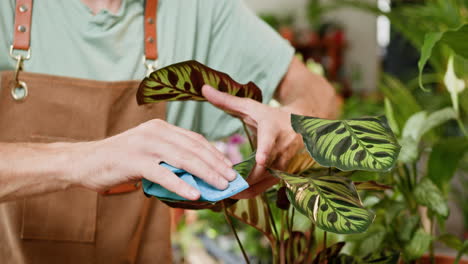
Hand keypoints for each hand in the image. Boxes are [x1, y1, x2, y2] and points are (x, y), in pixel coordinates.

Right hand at [70, 119, 236, 199]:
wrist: (85, 161)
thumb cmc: (119, 159)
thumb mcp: (148, 152)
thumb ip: (169, 157)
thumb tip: (195, 174)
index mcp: (161, 128)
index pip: (195, 139)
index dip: (214, 153)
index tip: (228, 166)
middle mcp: (155, 132)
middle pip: (194, 148)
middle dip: (216, 164)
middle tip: (231, 178)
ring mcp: (145, 145)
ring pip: (183, 159)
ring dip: (205, 174)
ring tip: (220, 186)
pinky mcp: (134, 160)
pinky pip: (163, 174)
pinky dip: (180, 184)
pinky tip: (193, 194)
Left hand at [202, 85, 303, 197]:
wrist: (300, 126)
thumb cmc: (269, 115)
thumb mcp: (250, 106)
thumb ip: (226, 100)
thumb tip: (203, 87)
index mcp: (272, 129)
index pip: (270, 141)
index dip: (265, 150)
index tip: (260, 158)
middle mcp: (281, 149)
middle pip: (263, 169)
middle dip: (244, 180)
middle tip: (223, 188)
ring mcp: (284, 164)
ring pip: (263, 182)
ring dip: (244, 190)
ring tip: (223, 195)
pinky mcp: (283, 175)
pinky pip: (264, 188)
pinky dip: (249, 192)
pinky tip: (233, 195)